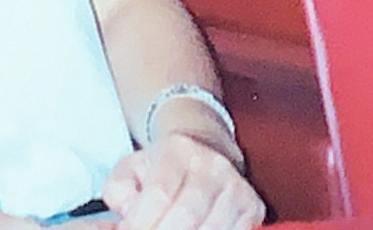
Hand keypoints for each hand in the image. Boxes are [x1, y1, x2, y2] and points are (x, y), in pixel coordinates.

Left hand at [100, 133, 263, 229]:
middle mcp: (212, 165)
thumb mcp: (131, 168)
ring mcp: (236, 186)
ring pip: (212, 228)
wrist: (203, 151)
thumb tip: (127, 211)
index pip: (160, 192)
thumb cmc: (161, 168)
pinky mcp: (253, 206)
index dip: (141, 220)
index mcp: (178, 150)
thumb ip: (120, 189)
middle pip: (188, 214)